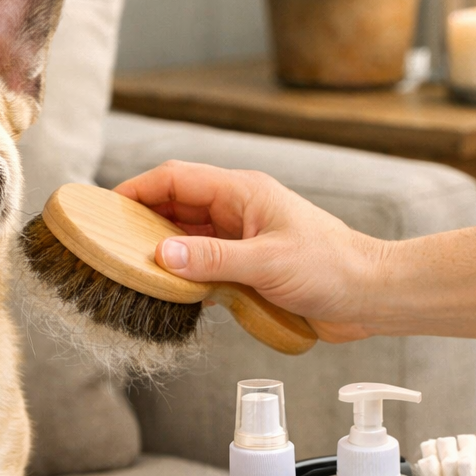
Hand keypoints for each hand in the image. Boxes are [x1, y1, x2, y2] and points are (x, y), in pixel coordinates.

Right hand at [114, 160, 384, 342]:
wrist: (370, 296)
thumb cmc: (332, 268)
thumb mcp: (267, 263)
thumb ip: (212, 258)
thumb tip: (160, 254)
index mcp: (242, 192)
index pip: (176, 179)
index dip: (137, 189)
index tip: (105, 208)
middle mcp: (237, 210)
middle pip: (175, 206)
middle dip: (141, 220)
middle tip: (108, 242)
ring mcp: (240, 238)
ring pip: (185, 236)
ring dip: (161, 251)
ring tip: (129, 267)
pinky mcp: (245, 267)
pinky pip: (200, 264)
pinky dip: (181, 275)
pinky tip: (167, 291)